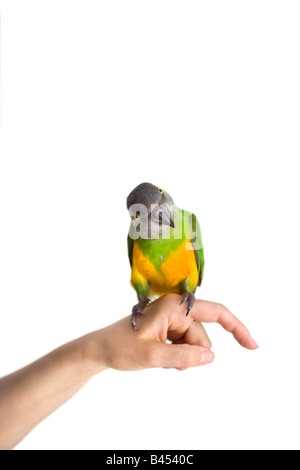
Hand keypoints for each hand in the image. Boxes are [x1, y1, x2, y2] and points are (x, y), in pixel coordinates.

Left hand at [83, 294, 257, 372]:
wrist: (99, 350)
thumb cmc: (120, 347)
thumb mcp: (152, 356)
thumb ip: (184, 356)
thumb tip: (211, 357)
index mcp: (174, 305)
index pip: (215, 312)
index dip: (237, 328)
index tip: (252, 346)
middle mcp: (175, 308)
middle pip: (202, 335)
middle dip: (192, 353)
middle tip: (167, 360)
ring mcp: (171, 318)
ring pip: (194, 343)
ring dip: (183, 356)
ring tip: (160, 358)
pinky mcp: (167, 327)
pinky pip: (184, 345)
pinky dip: (178, 356)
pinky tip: (160, 357)